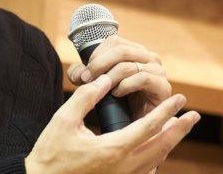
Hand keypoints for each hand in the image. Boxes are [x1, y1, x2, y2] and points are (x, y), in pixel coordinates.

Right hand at [25, 75, 199, 173]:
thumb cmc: (51, 151)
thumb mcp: (65, 119)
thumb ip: (86, 97)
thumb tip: (104, 80)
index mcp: (112, 149)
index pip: (148, 127)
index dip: (165, 111)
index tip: (178, 99)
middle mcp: (123, 167)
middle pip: (160, 146)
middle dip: (178, 129)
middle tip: (192, 115)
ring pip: (156, 160)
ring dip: (170, 143)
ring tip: (179, 129)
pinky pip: (146, 171)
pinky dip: (157, 158)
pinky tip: (158, 152)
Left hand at [67, 35, 171, 118]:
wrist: (133, 126)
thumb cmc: (114, 102)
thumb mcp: (93, 84)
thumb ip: (81, 74)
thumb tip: (77, 72)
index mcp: (133, 50)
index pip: (113, 41)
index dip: (96, 56)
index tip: (84, 74)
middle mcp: (147, 57)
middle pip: (120, 49)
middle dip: (99, 64)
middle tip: (88, 79)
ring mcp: (158, 70)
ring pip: (128, 64)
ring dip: (110, 77)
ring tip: (102, 88)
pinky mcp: (163, 87)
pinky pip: (143, 78)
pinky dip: (126, 85)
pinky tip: (117, 93)